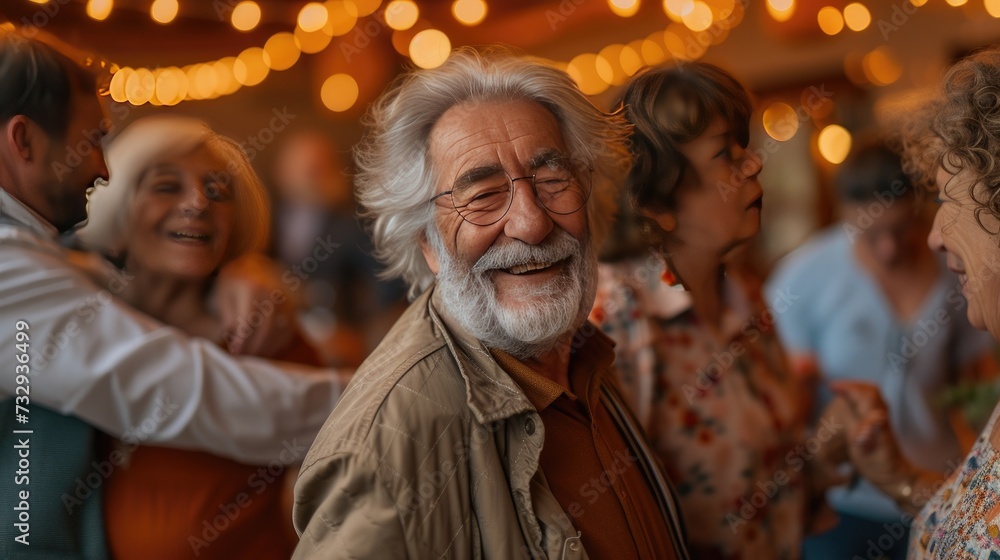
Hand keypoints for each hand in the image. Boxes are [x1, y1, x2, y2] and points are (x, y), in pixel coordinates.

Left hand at [215, 253, 295, 356]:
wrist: (253, 266)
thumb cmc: (234, 283)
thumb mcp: (224, 295)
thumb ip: (229, 317)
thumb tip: (236, 340)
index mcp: (252, 289)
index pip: (249, 322)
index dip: (242, 340)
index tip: (235, 352)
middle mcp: (272, 294)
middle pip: (267, 329)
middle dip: (255, 347)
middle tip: (244, 358)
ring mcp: (285, 300)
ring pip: (281, 331)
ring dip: (268, 348)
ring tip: (255, 356)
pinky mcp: (292, 307)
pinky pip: (289, 330)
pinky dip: (280, 344)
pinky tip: (268, 350)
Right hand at [830, 381, 915, 504]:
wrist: (898, 478)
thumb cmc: (881, 468)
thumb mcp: (871, 455)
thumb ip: (868, 434)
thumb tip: (875, 418)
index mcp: (877, 422)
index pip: (865, 396)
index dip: (848, 388)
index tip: (830, 387)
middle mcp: (881, 417)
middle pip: (870, 391)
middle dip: (852, 385)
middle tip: (835, 387)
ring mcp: (882, 420)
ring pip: (872, 396)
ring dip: (855, 390)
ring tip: (840, 391)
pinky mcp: (881, 426)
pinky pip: (870, 405)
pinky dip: (858, 398)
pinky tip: (849, 404)